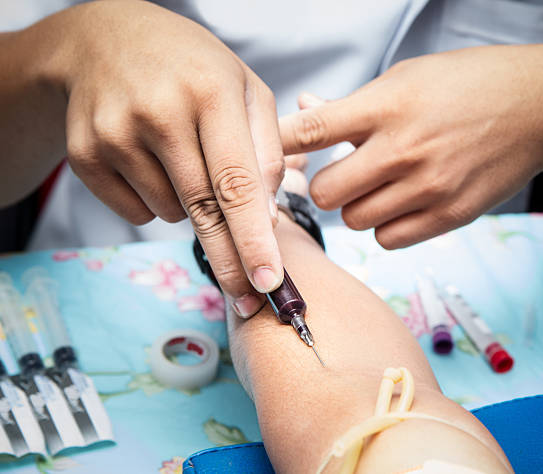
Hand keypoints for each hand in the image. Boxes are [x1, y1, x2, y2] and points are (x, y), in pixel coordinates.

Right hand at [49, 1, 284, 314]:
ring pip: (171, 213)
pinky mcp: (85, 155)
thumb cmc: (191, 69)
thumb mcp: (245, 89)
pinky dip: (156, 202)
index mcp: (210, 93)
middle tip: (249, 297)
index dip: (254, 239)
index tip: (269, 280)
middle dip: (230, 260)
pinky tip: (154, 163)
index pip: (237, 183)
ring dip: (191, 209)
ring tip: (185, 159)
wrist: (107, 42)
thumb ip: (265, 150)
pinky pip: (136, 212)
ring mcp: (115, 134)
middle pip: (203, 211)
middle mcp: (159, 113)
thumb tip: (266, 215)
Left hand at [280, 44, 542, 248]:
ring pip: (354, 220)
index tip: (262, 157)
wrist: (539, 107)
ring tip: (376, 187)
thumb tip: (304, 108)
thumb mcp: (406, 78)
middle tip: (338, 175)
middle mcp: (404, 149)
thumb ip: (352, 105)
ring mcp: (428, 187)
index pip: (312, 130)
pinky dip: (384, 226)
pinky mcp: (448, 216)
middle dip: (323, 187)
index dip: (277, 146)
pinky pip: (387, 239)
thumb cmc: (466, 86)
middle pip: (324, 192)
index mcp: (387, 105)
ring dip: (355, 207)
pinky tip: (399, 204)